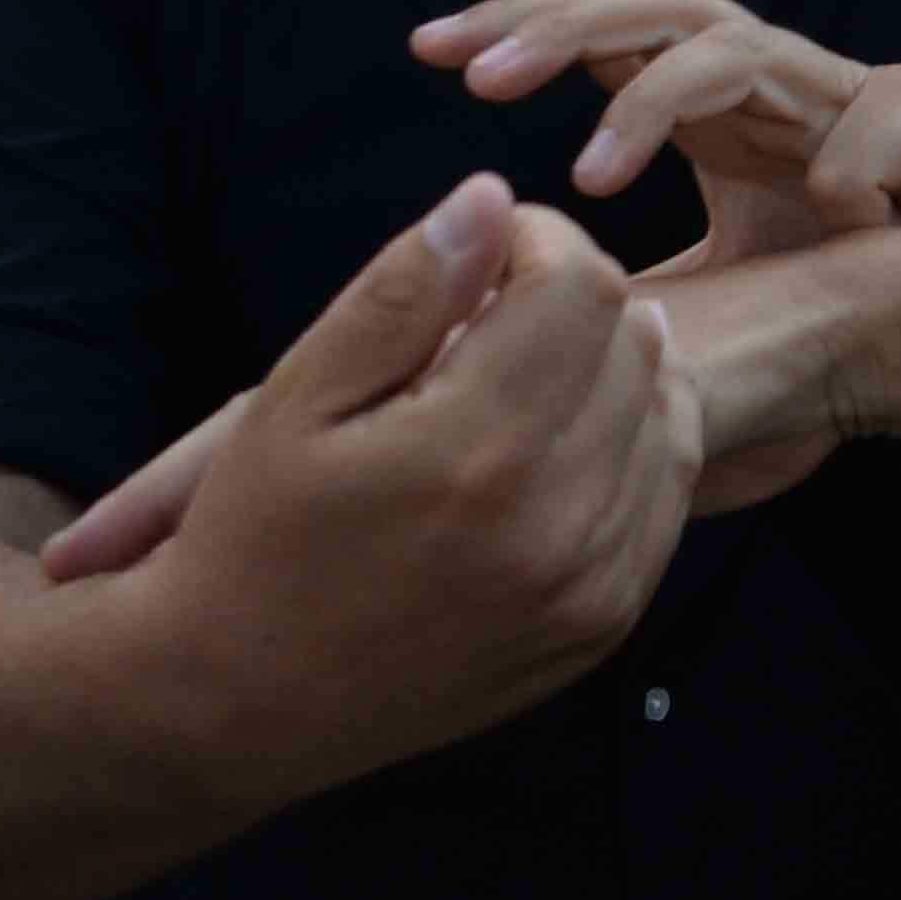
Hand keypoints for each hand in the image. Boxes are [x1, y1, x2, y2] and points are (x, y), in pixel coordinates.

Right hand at [34, 176, 696, 781]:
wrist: (235, 702)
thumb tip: (494, 197)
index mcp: (474, 451)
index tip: (479, 261)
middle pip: (631, 339)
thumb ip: (403, 290)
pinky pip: (665, 491)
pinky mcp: (603, 623)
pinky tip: (552, 446)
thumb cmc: (250, 535)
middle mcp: (552, 520)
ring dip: (605, 372)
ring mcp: (589, 582)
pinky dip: (626, 446)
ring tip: (514, 383)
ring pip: (663, 408)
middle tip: (485, 324)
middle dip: (567, 305)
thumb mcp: (290, 398)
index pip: (581, 284)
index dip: (535, 245)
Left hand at [415, 0, 900, 264]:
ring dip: (661, 96)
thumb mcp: (727, 283)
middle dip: (561, 29)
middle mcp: (778, 80)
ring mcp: (857, 92)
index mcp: (720, 105)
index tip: (426, 50)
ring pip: (746, 48)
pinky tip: (828, 208)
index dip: (521, 26)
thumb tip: (511, 335)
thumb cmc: (866, 273)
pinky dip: (846, 157)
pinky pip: (879, 121)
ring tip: (591, 172)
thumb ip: (638, 291)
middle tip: (476, 77)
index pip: (608, 30)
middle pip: (659, 8)